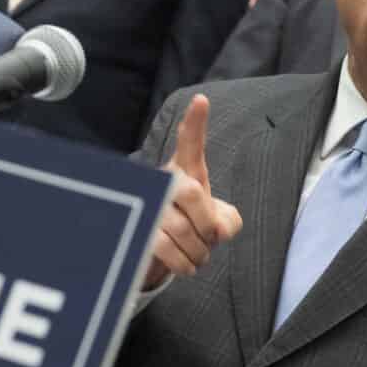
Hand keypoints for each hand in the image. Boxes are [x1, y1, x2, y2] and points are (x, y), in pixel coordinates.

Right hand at [142, 94, 243, 289]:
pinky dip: (184, 263)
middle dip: (207, 223)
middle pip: (192, 193)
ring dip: (198, 250)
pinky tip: (188, 265)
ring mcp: (147, 205)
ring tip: (198, 254)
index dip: (195, 123)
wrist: (161, 253)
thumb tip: (216, 230)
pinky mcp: (138, 229)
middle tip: (209, 238)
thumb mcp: (220, 222)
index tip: (201, 101)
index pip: (191, 144)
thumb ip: (228, 221)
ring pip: (181, 227)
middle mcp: (163, 181)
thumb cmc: (194, 227)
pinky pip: (165, 248)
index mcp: (186, 172)